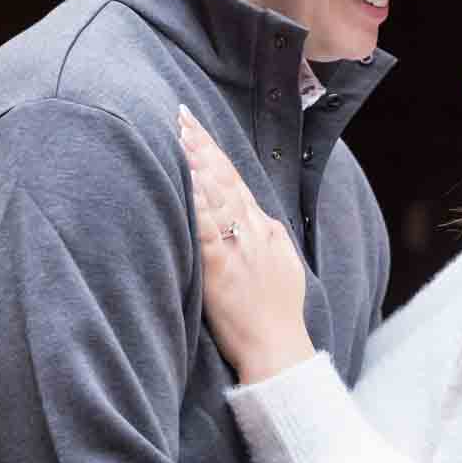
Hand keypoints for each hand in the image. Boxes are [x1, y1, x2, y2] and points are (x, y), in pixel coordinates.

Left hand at [177, 106, 314, 381]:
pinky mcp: (220, 268)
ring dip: (196, 164)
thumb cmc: (278, 312)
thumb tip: (254, 216)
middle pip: (224, 178)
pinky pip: (206, 228)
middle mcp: (252, 231)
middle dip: (201, 145)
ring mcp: (237, 248)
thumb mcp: (282, 264)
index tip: (195, 127)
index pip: (236, 179)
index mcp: (265, 229)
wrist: (278, 346)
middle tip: (180, 116)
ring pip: (216, 196)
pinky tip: (184, 180)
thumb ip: (266, 236)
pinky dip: (196, 201)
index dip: (214, 151)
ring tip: (178, 135)